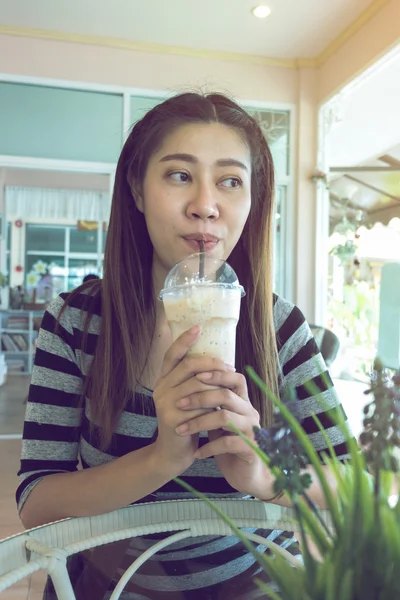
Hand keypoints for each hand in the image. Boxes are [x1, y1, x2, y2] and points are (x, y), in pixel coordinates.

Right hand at [152, 325, 235, 477]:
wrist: (174, 453)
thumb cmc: (187, 421)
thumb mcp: (189, 397)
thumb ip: (195, 380)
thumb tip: (217, 360)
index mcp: (163, 379)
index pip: (172, 354)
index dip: (184, 339)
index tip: (199, 326)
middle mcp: (160, 387)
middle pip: (188, 365)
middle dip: (211, 363)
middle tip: (229, 366)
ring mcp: (164, 402)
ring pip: (196, 383)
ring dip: (216, 383)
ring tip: (230, 383)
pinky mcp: (172, 417)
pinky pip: (198, 403)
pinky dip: (212, 402)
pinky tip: (222, 404)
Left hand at [174, 369, 275, 497]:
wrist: (246, 475)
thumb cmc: (229, 446)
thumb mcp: (219, 422)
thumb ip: (212, 405)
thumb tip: (190, 384)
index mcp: (243, 403)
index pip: (236, 379)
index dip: (217, 374)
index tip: (194, 376)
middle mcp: (250, 413)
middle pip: (226, 395)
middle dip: (199, 398)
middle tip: (179, 404)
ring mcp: (252, 431)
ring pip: (224, 418)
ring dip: (199, 423)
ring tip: (181, 430)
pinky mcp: (251, 450)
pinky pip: (227, 444)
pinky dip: (208, 448)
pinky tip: (196, 453)